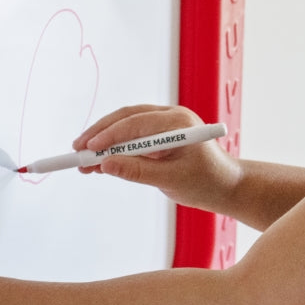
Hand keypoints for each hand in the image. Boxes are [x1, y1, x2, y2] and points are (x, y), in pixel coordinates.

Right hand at [73, 105, 241, 213]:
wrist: (226, 186)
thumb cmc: (206, 182)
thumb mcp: (171, 180)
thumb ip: (137, 171)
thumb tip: (106, 165)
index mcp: (178, 123)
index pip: (136, 123)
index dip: (109, 135)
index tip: (87, 149)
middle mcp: (171, 117)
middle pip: (127, 118)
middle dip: (100, 135)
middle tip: (77, 151)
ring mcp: (165, 124)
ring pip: (126, 126)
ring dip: (104, 141)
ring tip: (83, 160)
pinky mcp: (159, 134)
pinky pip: (132, 137)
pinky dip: (115, 148)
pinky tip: (99, 162)